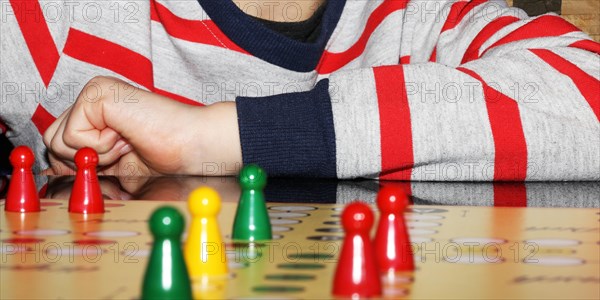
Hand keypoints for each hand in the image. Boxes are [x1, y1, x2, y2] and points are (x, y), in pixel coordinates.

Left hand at [43, 76, 241, 175]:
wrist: (191, 146)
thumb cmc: (165, 155)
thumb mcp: (116, 166)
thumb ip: (86, 164)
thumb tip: (52, 170)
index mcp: (98, 112)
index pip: (59, 142)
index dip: (80, 163)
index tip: (117, 161)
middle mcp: (93, 98)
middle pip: (52, 140)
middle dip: (85, 160)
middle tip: (122, 152)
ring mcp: (94, 92)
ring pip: (57, 139)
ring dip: (94, 154)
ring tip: (125, 144)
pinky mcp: (96, 93)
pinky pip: (72, 136)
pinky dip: (100, 148)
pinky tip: (126, 136)